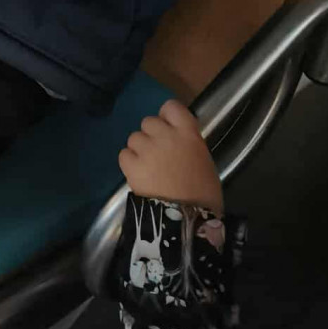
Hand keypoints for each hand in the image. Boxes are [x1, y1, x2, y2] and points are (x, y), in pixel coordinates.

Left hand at [118, 99, 223, 213]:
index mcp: (188, 133)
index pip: (171, 107)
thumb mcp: (203, 161)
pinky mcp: (131, 164)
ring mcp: (146, 148)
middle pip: (149, 122)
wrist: (188, 221)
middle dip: (152, 136)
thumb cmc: (203, 195)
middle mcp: (165, 135)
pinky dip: (130, 163)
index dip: (167, 117)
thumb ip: (188, 144)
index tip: (169, 129)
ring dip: (140, 150)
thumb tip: (177, 142)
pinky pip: (124, 154)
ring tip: (150, 170)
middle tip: (159, 156)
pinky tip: (140, 176)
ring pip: (134, 138)